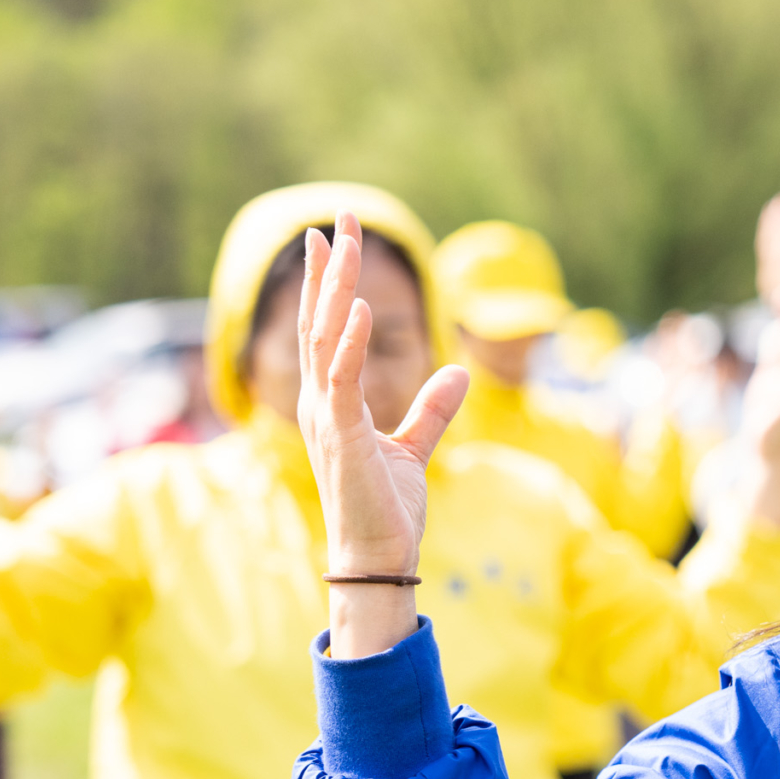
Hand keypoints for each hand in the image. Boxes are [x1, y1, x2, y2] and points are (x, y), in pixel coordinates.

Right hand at [297, 213, 468, 656]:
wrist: (379, 559)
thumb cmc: (388, 511)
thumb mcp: (415, 450)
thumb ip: (432, 410)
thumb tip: (461, 372)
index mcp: (331, 402)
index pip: (327, 328)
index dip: (330, 282)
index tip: (334, 239)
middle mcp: (319, 402)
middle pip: (320, 320)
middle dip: (329, 269)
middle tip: (337, 219)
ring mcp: (324, 417)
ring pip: (325, 338)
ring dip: (334, 289)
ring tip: (342, 243)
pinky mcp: (341, 437)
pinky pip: (342, 381)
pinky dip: (351, 343)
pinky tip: (361, 307)